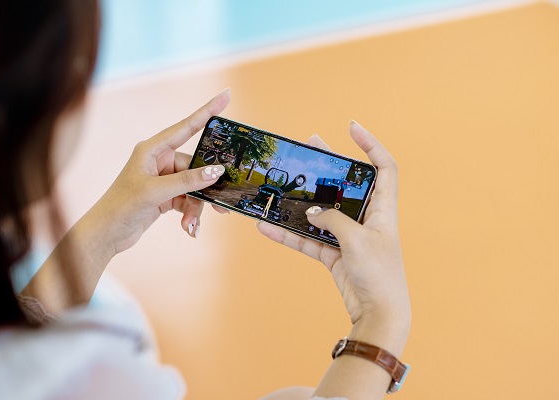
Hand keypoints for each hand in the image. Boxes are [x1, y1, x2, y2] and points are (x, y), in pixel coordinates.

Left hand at [83, 89, 231, 255]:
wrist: (106, 234)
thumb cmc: (121, 206)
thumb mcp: (155, 192)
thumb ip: (188, 181)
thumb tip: (216, 171)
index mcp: (152, 149)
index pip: (186, 127)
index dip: (207, 111)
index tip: (226, 96)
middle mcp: (159, 160)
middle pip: (195, 167)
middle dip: (204, 188)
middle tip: (220, 204)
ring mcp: (164, 178)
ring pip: (194, 187)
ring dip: (195, 207)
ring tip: (191, 224)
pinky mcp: (166, 195)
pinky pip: (188, 199)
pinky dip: (190, 213)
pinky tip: (188, 227)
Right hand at [257, 121, 409, 330]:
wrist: (377, 313)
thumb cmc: (379, 274)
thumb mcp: (357, 240)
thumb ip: (333, 220)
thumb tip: (312, 213)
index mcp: (383, 209)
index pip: (384, 167)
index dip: (372, 145)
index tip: (352, 128)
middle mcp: (366, 218)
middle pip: (347, 183)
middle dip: (329, 163)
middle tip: (311, 145)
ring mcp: (348, 235)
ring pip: (322, 210)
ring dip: (303, 197)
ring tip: (285, 177)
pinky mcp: (334, 253)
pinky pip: (307, 238)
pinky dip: (288, 233)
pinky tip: (266, 226)